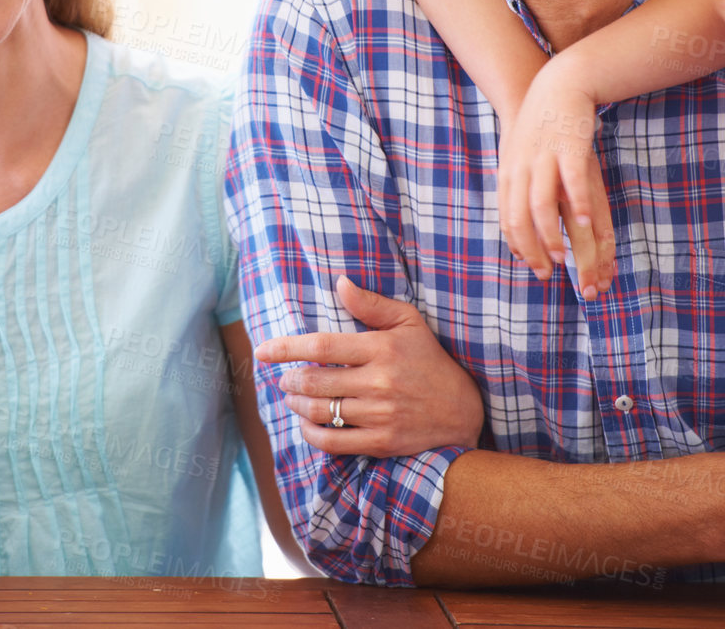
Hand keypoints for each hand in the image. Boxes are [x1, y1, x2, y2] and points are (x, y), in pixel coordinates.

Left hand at [252, 276, 484, 455]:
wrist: (463, 410)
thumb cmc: (431, 360)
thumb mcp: (409, 323)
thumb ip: (372, 304)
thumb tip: (340, 282)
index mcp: (381, 349)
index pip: (321, 347)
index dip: (286, 348)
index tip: (261, 350)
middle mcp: (379, 382)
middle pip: (315, 382)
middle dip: (290, 379)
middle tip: (285, 377)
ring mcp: (379, 415)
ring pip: (320, 411)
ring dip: (296, 404)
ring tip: (292, 397)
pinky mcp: (381, 442)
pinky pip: (333, 442)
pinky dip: (310, 434)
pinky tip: (305, 424)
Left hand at [496, 60, 616, 297]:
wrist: (555, 84)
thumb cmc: (539, 126)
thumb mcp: (519, 156)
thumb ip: (519, 187)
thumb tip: (521, 222)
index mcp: (509, 173)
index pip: (508, 219)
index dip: (520, 247)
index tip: (534, 268)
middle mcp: (522, 169)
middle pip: (521, 218)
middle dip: (533, 250)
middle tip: (545, 273)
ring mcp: (544, 158)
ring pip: (541, 204)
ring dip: (550, 235)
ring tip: (561, 258)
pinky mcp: (569, 147)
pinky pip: (571, 179)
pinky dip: (577, 203)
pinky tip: (584, 222)